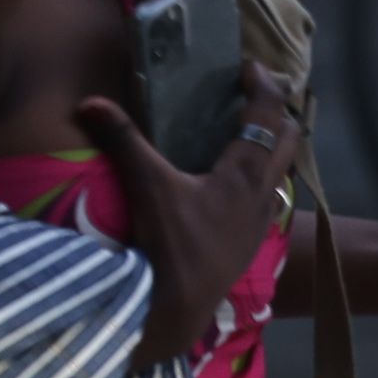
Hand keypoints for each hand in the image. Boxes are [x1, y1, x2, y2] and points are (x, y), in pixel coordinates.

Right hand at [75, 63, 304, 361]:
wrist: (176, 311)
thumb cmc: (169, 246)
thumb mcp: (146, 186)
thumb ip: (122, 140)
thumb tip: (89, 102)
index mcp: (245, 172)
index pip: (267, 114)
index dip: (263, 84)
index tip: (249, 66)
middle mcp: (262, 194)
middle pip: (288, 139)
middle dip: (277, 112)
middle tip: (254, 95)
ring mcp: (260, 222)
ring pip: (282, 171)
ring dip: (273, 148)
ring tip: (248, 133)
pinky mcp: (251, 244)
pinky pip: (269, 200)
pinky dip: (262, 180)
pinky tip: (235, 185)